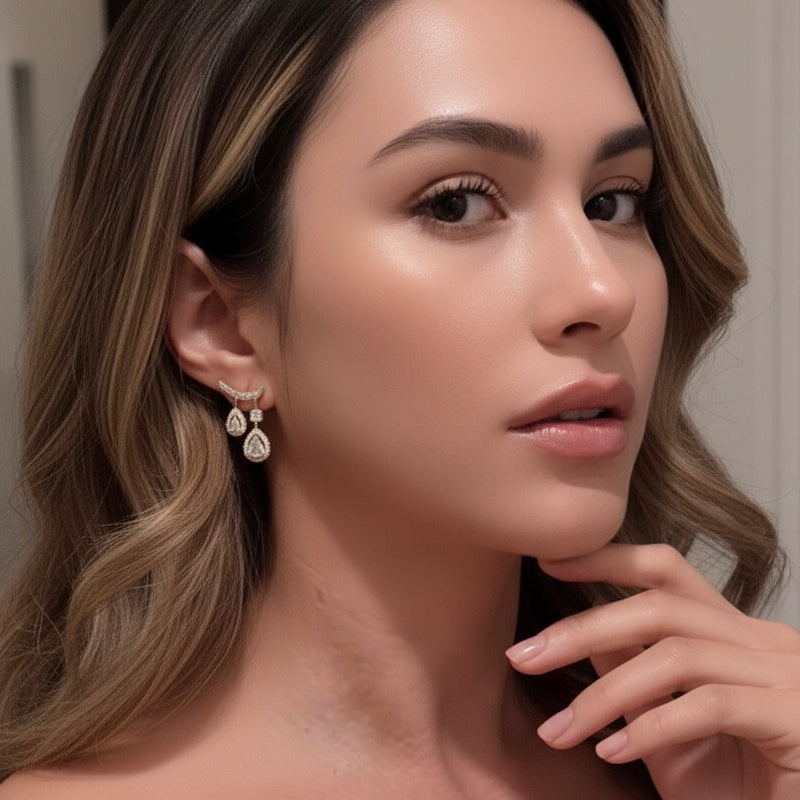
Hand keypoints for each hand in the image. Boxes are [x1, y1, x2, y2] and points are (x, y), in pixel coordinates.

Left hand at [506, 543, 799, 799]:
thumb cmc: (739, 786)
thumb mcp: (671, 729)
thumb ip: (638, 677)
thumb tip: (585, 634)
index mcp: (734, 633)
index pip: (666, 571)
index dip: (606, 559)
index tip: (548, 563)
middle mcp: (763, 640)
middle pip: (658, 608)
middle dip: (581, 629)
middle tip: (522, 655)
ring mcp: (784, 674)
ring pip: (674, 656)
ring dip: (603, 695)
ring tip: (557, 731)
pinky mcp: (795, 717)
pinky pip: (707, 706)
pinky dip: (649, 728)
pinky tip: (611, 753)